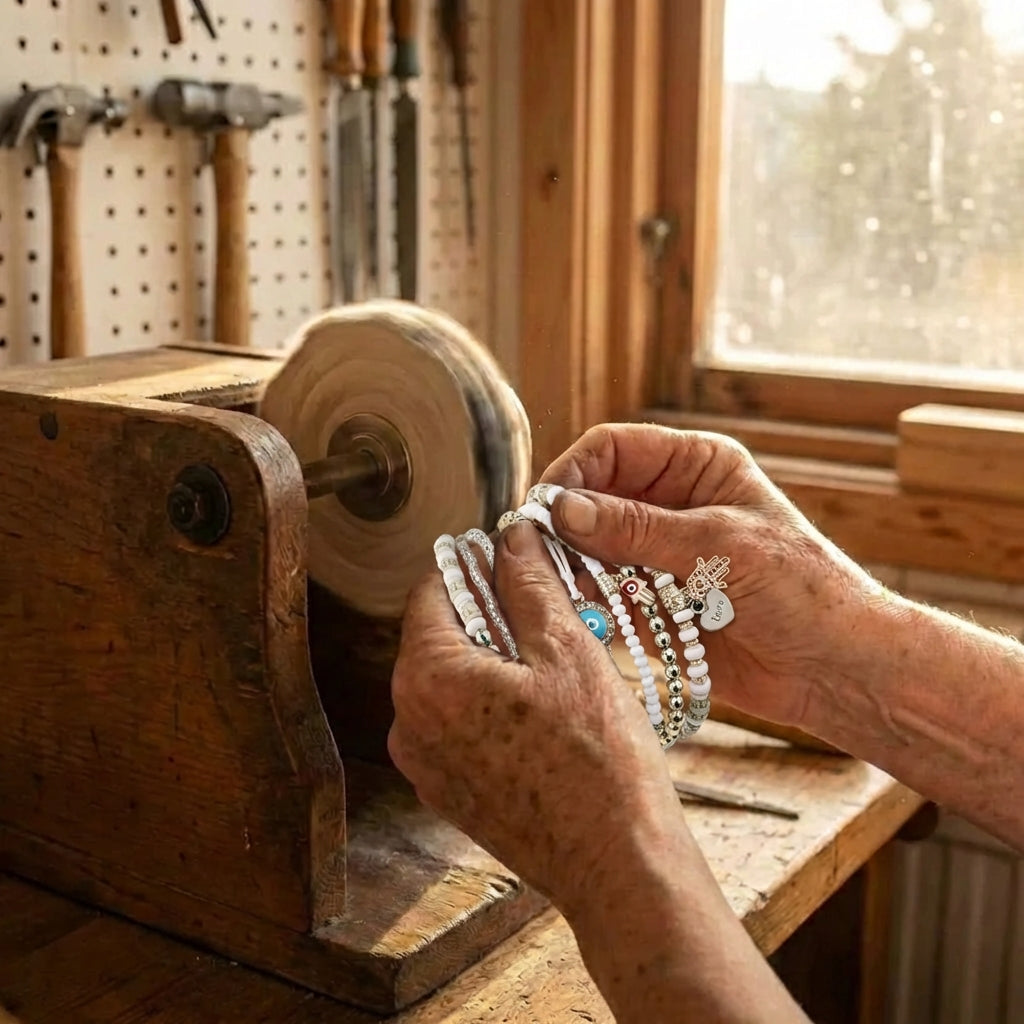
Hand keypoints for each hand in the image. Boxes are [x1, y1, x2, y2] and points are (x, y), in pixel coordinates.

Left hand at [388, 521, 685, 913]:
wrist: (616, 864)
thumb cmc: (598, 760)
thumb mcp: (568, 649)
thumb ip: (529, 583)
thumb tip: (512, 537)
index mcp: (427, 678)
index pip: (431, 590)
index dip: (474, 565)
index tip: (512, 558)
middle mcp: (408, 722)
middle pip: (438, 635)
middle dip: (488, 613)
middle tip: (546, 608)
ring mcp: (425, 764)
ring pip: (450, 681)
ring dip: (493, 658)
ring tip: (553, 661)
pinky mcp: (448, 792)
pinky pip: (459, 724)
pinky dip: (491, 703)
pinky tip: (543, 710)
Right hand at [541, 424, 885, 731]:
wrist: (837, 668)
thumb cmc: (801, 590)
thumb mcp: (717, 546)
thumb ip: (636, 528)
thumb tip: (561, 509)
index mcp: (696, 466)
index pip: (613, 448)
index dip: (574, 472)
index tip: (545, 509)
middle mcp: (672, 504)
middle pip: (593, 497)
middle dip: (565, 524)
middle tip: (538, 553)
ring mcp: (659, 555)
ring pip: (590, 548)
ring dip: (571, 566)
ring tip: (557, 588)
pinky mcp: (653, 604)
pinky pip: (603, 594)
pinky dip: (585, 602)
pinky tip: (579, 614)